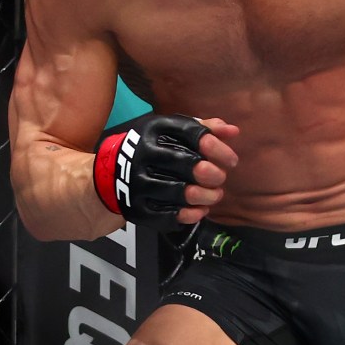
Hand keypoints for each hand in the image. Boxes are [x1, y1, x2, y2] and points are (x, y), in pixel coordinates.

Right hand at [92, 115, 239, 225]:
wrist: (110, 174)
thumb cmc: (154, 149)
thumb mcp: (173, 132)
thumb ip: (204, 129)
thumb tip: (233, 131)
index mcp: (153, 130)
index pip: (193, 134)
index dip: (217, 148)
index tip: (232, 161)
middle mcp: (142, 154)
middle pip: (187, 164)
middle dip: (213, 174)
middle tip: (221, 178)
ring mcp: (136, 183)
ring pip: (180, 192)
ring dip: (206, 196)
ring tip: (215, 195)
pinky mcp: (135, 208)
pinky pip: (167, 216)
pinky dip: (189, 215)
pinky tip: (200, 210)